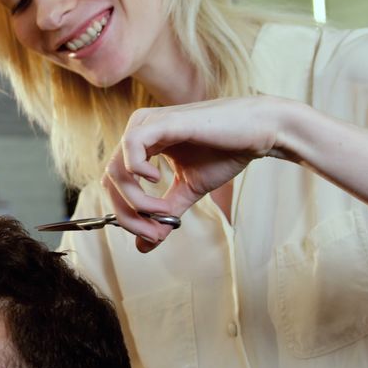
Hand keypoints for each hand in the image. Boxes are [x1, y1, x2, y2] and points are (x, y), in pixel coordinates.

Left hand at [105, 96, 294, 251]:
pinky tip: (158, 179)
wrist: (258, 131)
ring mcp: (147, 123)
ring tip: (163, 211)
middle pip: (110, 180)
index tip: (151, 236)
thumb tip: (142, 246)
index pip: (116, 184)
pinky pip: (131, 146)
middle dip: (128, 214)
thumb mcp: (189, 189)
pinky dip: (138, 171)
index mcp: (142, 145)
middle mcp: (139, 131)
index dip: (127, 215)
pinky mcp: (161, 121)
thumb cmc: (225, 153)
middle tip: (154, 233)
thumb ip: (165, 212)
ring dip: (137, 200)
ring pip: (117, 169)